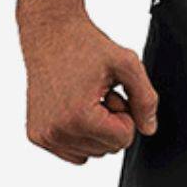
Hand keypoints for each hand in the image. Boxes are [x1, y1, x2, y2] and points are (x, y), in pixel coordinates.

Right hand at [22, 13, 158, 165]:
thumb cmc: (85, 45)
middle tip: (98, 93)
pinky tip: (74, 107)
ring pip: (91, 152)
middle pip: (108, 149)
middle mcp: (57, 132)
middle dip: (111, 122)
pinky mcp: (37, 135)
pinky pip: (73, 152)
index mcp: (79, 117)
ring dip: (96, 128)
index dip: (125, 112)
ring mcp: (44, 136)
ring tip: (86, 97)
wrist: (51, 33)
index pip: (124, 139)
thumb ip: (145, 98)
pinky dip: (80, 134)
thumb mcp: (126, 64)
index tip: (111, 92)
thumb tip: (149, 128)